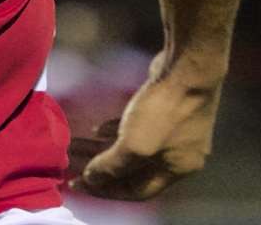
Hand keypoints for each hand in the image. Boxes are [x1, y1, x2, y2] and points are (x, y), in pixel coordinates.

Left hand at [69, 59, 222, 199]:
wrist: (188, 68)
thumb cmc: (163, 112)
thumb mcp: (135, 145)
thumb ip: (112, 166)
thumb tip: (91, 178)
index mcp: (177, 170)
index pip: (138, 191)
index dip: (106, 190)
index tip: (79, 183)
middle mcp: (179, 154)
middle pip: (134, 170)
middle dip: (101, 168)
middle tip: (72, 164)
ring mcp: (174, 130)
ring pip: (132, 147)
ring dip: (103, 148)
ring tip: (75, 145)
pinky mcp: (166, 109)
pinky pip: (136, 128)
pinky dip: (116, 131)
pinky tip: (96, 129)